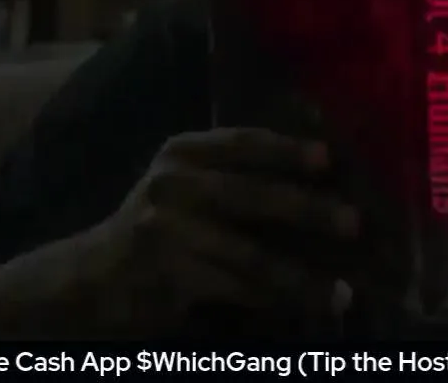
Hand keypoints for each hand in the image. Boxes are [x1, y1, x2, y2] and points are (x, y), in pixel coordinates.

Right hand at [82, 128, 358, 333]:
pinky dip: (273, 298)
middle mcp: (171, 184)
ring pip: (250, 254)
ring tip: (341, 290)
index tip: (329, 158)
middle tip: (354, 223)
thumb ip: (235, 173)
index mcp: (181, 153)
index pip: (241, 142)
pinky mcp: (168, 275)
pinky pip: (234, 287)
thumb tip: (322, 174)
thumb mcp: (185, 183)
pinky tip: (304, 304)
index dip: (287, 149)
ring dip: (301, 275)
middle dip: (308, 209)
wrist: (93, 277)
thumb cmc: (159, 224)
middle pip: (252, 195)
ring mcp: (166, 230)